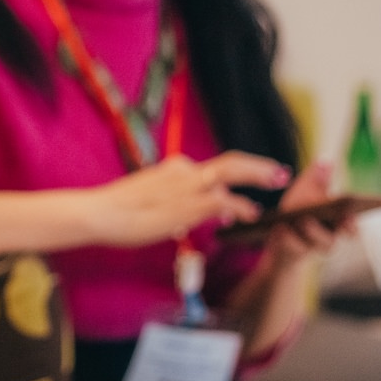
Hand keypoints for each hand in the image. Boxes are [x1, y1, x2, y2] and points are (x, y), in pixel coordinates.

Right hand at [90, 151, 292, 246]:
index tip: (251, 179)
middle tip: (279, 171)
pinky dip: (241, 205)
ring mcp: (187, 186)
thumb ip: (173, 205)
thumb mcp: (149, 201)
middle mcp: (183, 171)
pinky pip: (223, 200)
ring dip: (258, 175)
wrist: (101, 212)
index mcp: (174, 168)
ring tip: (277, 180)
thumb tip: (188, 220)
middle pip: (230, 161)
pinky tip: (252, 213)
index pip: (211, 169)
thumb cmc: (118, 211)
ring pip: (232, 173)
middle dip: (257, 166)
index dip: (236, 174)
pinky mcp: (187, 204)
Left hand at [264, 161, 349, 267]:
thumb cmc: (297, 211)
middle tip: (333, 216)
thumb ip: (316, 180)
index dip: (352, 223)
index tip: (350, 214)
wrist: (279, 237)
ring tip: (303, 218)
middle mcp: (328, 239)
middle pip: (335, 237)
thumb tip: (326, 162)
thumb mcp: (304, 192)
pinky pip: (293, 249)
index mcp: (335, 223)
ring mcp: (311, 248)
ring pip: (317, 245)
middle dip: (334, 228)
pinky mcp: (292, 254)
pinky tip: (281, 227)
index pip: (350, 227)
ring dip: (311, 231)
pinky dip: (288, 238)